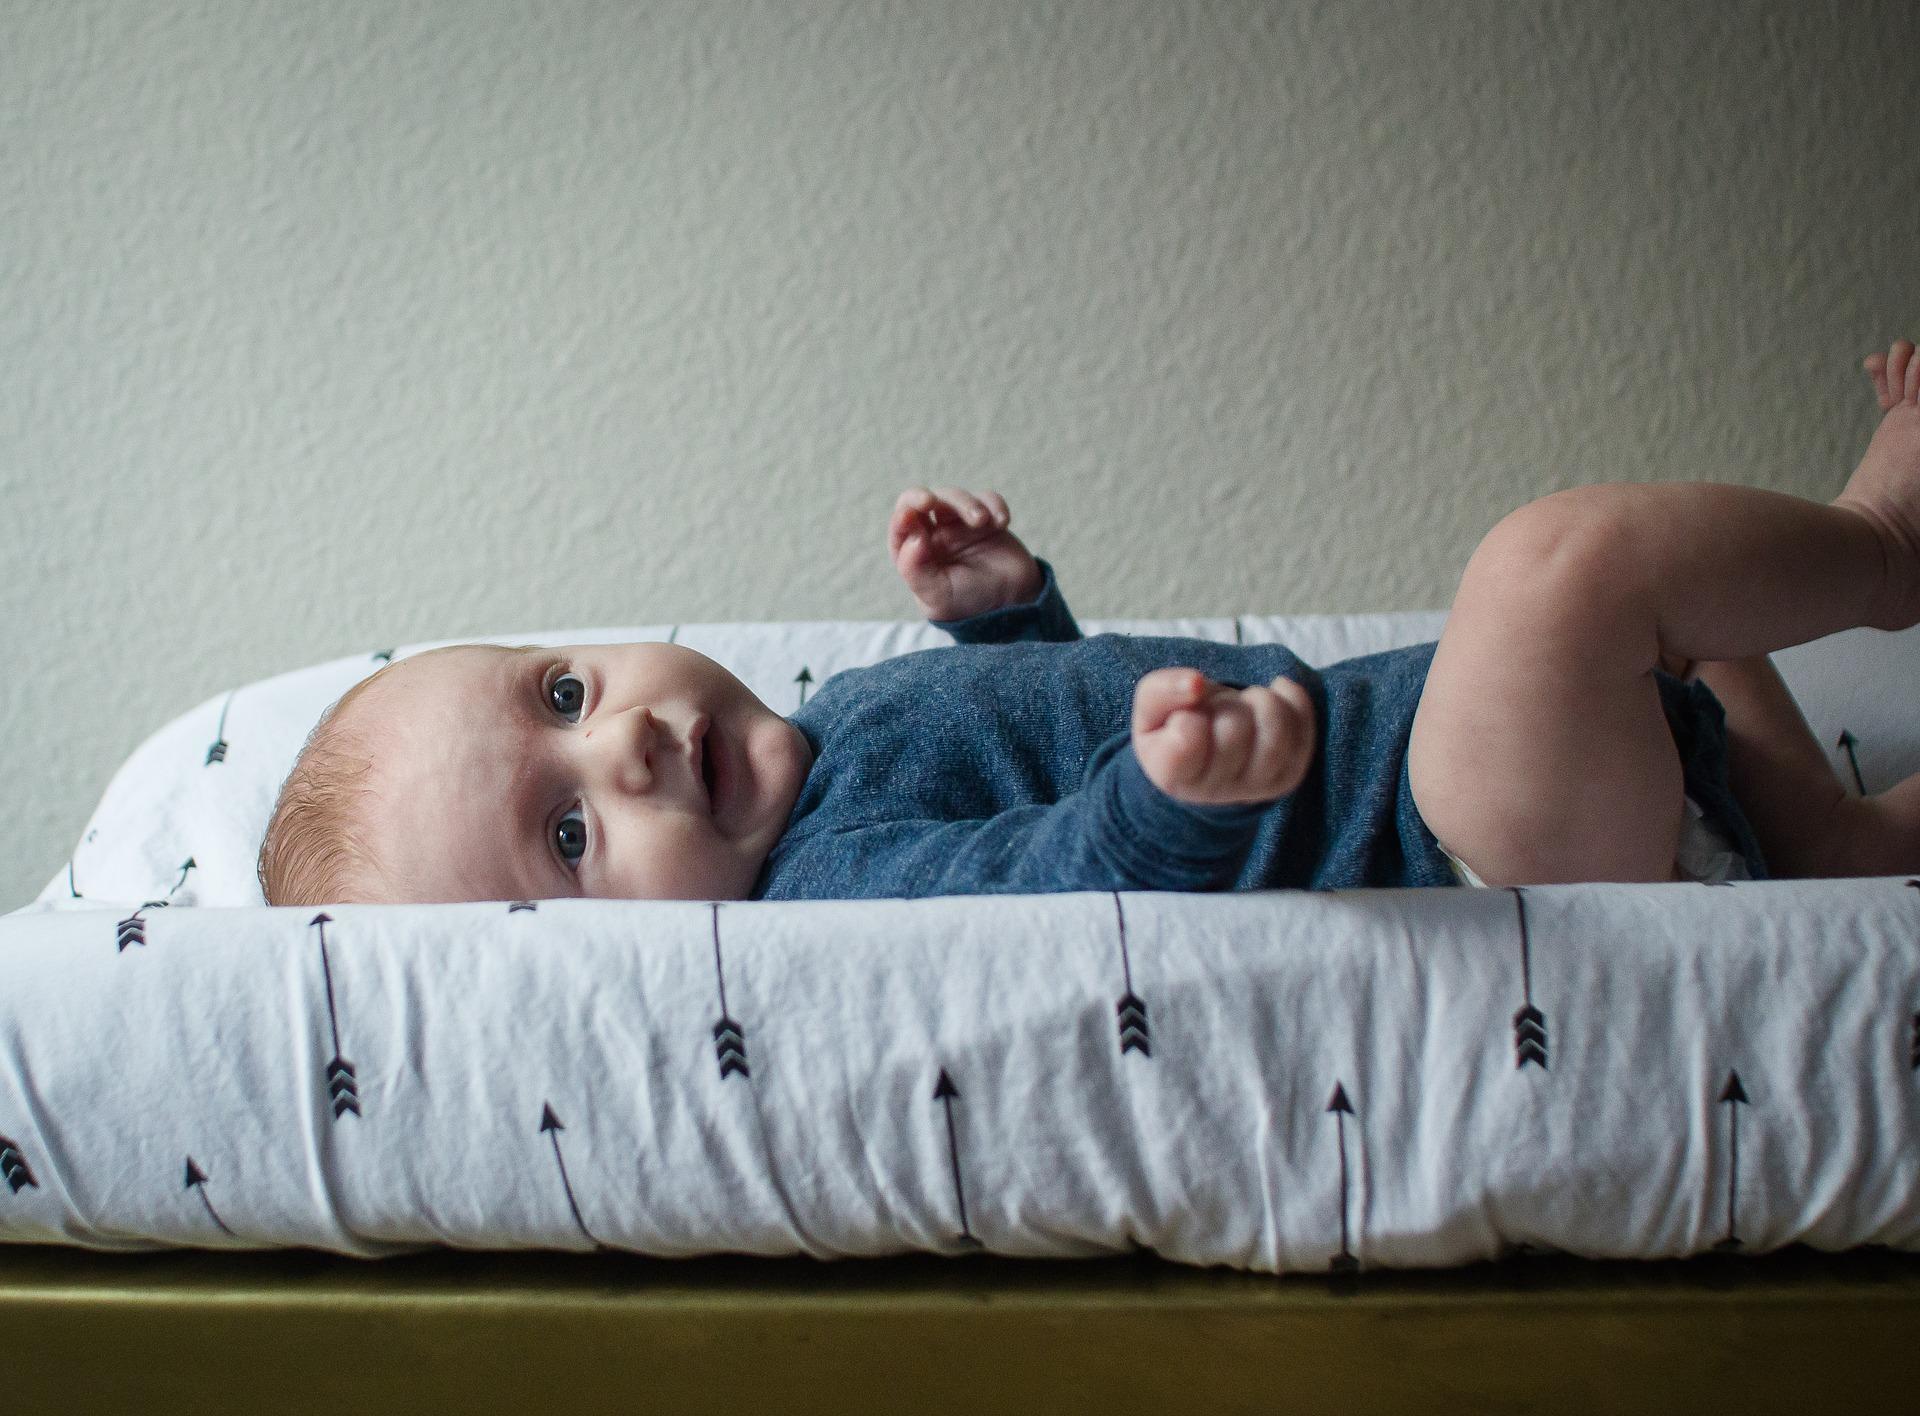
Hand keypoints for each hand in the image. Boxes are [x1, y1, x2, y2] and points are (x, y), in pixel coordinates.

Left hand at [890, 486, 1044, 621]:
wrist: (1012, 605)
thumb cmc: (969, 603)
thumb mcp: (937, 595)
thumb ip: (916, 570)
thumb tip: (912, 537)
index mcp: (916, 554)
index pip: (901, 526)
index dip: (902, 516)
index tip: (910, 516)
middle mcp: (935, 536)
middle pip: (923, 503)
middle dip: (922, 497)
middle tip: (930, 501)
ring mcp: (961, 525)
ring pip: (954, 497)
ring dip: (966, 503)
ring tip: (982, 521)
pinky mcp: (987, 520)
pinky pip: (987, 499)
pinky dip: (993, 504)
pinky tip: (1002, 522)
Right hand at [1131, 668, 1316, 806]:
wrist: (1202, 761)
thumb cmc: (1172, 730)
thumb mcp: (1150, 710)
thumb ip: (1161, 691)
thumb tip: (1196, 683)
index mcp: (1172, 773)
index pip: (1189, 736)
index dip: (1189, 715)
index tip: (1185, 719)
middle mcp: (1214, 790)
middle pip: (1234, 728)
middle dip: (1227, 704)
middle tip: (1217, 709)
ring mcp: (1255, 787)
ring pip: (1276, 735)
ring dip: (1263, 701)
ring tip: (1249, 700)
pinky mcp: (1286, 777)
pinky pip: (1304, 733)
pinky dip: (1294, 700)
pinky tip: (1278, 692)